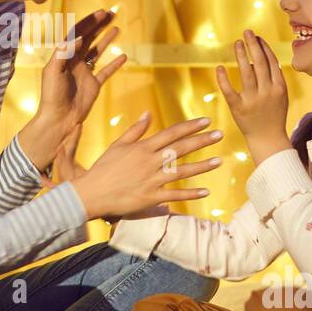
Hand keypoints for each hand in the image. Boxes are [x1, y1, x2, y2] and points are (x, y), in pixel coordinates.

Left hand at [25, 10, 127, 163]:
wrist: (59, 119)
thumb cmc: (52, 95)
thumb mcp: (53, 71)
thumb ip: (64, 53)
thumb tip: (80, 37)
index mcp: (64, 56)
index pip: (78, 34)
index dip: (89, 23)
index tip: (101, 14)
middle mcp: (75, 62)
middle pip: (89, 38)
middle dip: (99, 26)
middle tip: (111, 14)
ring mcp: (85, 73)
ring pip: (97, 52)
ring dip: (107, 40)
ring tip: (117, 28)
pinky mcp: (93, 85)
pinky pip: (105, 72)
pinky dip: (114, 64)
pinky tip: (124, 56)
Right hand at [70, 114, 223, 219]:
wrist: (91, 193)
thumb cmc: (103, 168)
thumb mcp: (118, 145)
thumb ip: (135, 130)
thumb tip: (148, 113)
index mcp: (143, 147)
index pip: (171, 133)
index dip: (190, 127)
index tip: (206, 121)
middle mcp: (150, 161)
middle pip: (181, 149)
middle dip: (202, 141)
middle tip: (220, 135)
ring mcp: (152, 180)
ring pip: (182, 172)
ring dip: (202, 166)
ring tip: (219, 161)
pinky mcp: (151, 198)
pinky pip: (175, 196)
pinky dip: (191, 194)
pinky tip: (205, 192)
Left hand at [216, 29, 291, 162]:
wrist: (268, 140)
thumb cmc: (273, 115)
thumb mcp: (280, 96)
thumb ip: (272, 78)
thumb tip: (259, 59)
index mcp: (280, 88)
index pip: (272, 62)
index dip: (264, 47)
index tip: (257, 37)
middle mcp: (267, 92)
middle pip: (261, 63)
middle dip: (253, 45)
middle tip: (247, 32)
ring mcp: (253, 101)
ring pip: (247, 73)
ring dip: (242, 55)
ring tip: (237, 43)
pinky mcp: (239, 109)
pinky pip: (230, 91)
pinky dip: (224, 79)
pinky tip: (220, 67)